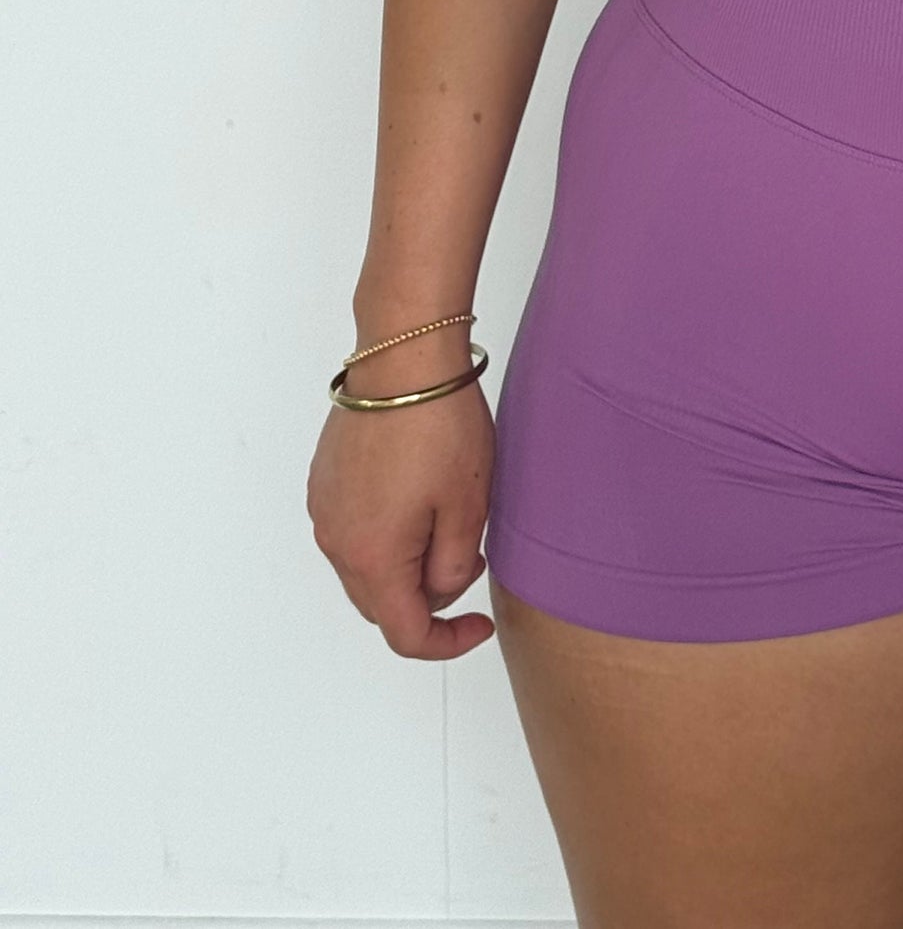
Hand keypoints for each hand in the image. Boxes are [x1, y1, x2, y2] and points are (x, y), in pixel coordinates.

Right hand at [306, 354, 496, 659]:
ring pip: (366, 567)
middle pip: (381, 603)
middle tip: (471, 556)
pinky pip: (353, 531)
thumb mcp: (468, 506)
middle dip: (428, 596)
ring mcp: (325, 510)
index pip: (405, 634)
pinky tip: (419, 497)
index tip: (480, 625)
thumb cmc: (439, 425)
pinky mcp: (324, 482)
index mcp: (372, 558)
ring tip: (450, 519)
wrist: (403, 358)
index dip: (448, 642)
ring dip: (406, 563)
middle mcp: (336, 542)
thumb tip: (442, 590)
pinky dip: (386, 534)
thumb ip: (454, 566)